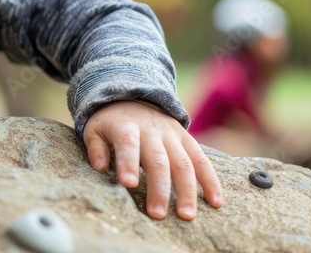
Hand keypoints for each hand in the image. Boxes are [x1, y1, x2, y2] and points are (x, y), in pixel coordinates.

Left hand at [84, 100, 223, 219]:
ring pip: (183, 163)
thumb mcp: (94, 129)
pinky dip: (210, 181)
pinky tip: (215, 202)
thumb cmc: (110, 122)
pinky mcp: (187, 139)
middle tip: (157, 214)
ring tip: (186, 215)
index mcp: (126, 127)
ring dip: (187, 191)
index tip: (128, 184)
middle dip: (159, 188)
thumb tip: (100, 166)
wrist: (133, 96)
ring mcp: (172, 135)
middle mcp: (152, 131)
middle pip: (158, 160)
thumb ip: (95, 148)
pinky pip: (201, 160)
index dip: (128, 163)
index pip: (128, 144)